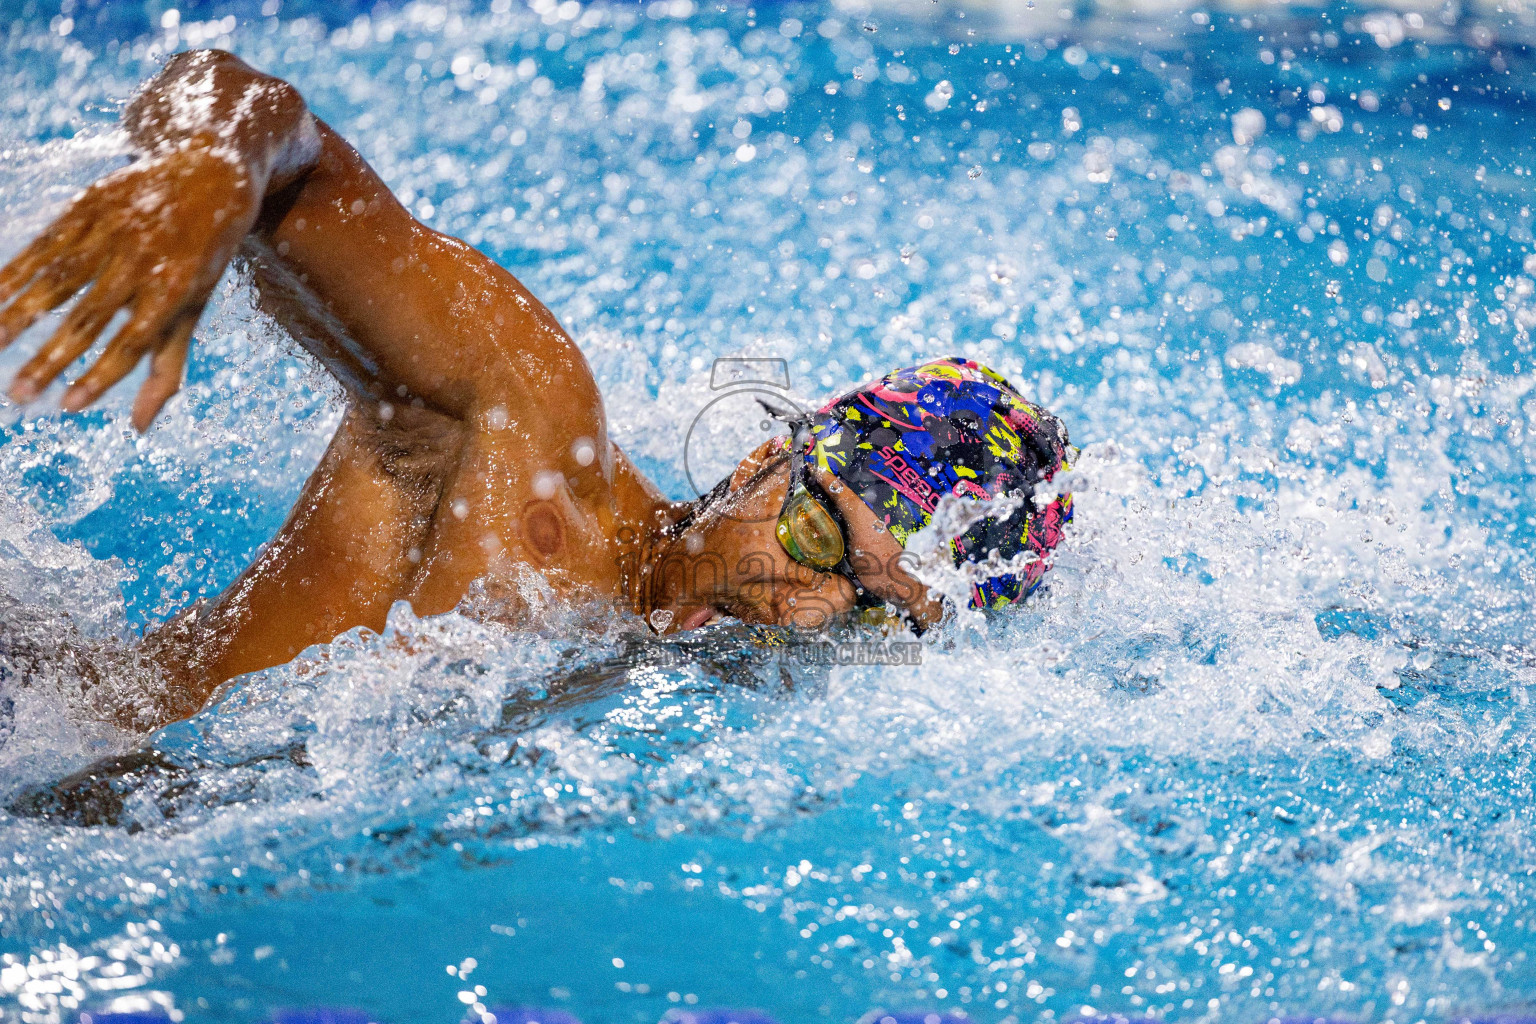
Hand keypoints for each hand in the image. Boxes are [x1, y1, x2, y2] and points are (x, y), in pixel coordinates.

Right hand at [0, 144, 261, 429]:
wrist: (208, 174)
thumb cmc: (201, 256)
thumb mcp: (194, 307)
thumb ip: (167, 365)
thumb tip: (140, 427)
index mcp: (174, 288)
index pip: (132, 342)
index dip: (100, 376)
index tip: (68, 405)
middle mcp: (141, 260)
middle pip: (89, 318)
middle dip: (51, 359)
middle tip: (19, 395)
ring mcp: (112, 231)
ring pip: (57, 281)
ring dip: (20, 317)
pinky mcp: (87, 207)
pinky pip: (43, 245)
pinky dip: (14, 272)